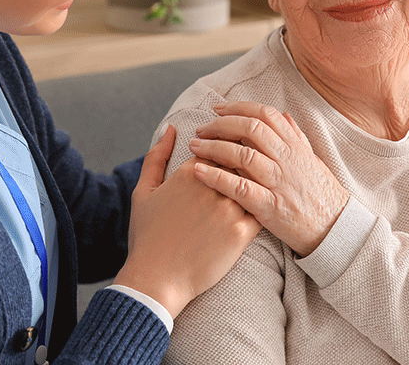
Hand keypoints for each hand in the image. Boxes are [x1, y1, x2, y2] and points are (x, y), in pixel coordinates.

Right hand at [113, 125, 260, 317]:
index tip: (231, 148)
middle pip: (240, 158)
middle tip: (252, 161)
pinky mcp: (241, 233)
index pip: (219, 143)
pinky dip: (265, 203)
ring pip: (255, 180)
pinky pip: (262, 209)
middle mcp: (211, 186)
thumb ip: (157, 156)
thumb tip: (171, 128)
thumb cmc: (147, 236)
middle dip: (247, 157)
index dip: (226, 143)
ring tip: (262, 180)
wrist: (157, 279)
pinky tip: (265, 204)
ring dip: (260, 178)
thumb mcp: (143, 191)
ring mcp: (228, 209)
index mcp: (188, 172)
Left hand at [189, 101, 348, 256]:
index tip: (217, 109)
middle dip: (221, 125)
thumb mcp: (312, 161)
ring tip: (194, 146)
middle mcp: (287, 160)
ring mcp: (279, 182)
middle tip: (200, 129)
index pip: (265, 114)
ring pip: (243, 154)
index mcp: (295, 146)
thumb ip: (296, 137)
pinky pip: (241, 188)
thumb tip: (285, 115)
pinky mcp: (270, 207)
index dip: (238, 107)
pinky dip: (218, 178)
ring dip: (214, 147)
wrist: (336, 230)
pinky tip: (199, 172)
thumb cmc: (321, 195)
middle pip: (250, 129)